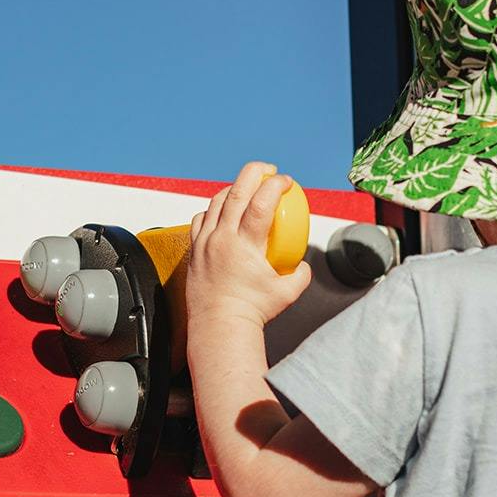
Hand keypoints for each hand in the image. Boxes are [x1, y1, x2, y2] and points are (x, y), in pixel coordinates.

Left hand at [187, 162, 312, 330]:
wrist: (218, 327)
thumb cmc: (252, 312)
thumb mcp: (287, 293)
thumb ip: (300, 274)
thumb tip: (301, 263)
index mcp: (245, 244)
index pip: (262, 202)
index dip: (276, 184)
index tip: (286, 181)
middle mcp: (222, 238)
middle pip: (237, 191)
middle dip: (254, 172)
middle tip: (267, 170)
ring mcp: (204, 243)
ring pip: (216, 201)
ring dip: (234, 188)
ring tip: (247, 188)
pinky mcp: (194, 250)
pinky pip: (201, 219)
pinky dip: (213, 209)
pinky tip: (222, 213)